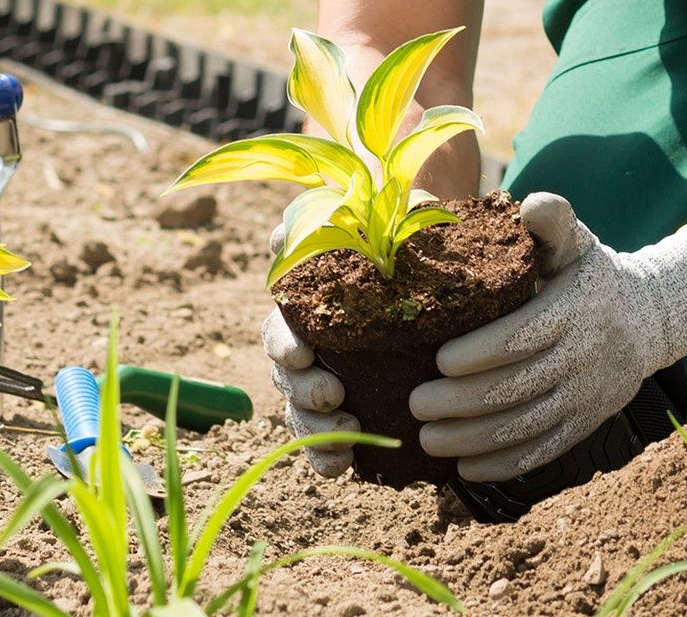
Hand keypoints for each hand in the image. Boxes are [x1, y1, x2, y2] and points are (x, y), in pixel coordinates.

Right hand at [262, 218, 356, 478]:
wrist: (407, 268)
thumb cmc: (379, 244)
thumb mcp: (364, 224)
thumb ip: (332, 222)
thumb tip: (286, 232)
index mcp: (299, 311)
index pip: (279, 330)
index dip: (285, 345)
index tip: (304, 352)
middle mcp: (300, 349)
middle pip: (287, 379)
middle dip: (305, 391)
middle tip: (335, 394)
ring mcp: (316, 383)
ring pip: (300, 414)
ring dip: (317, 429)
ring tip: (349, 434)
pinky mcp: (338, 411)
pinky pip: (322, 443)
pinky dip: (327, 457)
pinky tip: (345, 464)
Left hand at [407, 192, 686, 482]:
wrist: (647, 318)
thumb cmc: (591, 273)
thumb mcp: (576, 240)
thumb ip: (552, 221)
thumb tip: (530, 204)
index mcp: (573, 309)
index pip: (522, 338)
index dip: (479, 354)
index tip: (438, 360)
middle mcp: (583, 357)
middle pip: (516, 388)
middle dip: (461, 402)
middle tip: (415, 403)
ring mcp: (586, 396)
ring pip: (525, 427)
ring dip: (473, 440)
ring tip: (429, 439)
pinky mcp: (586, 423)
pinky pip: (543, 450)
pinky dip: (504, 464)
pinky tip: (466, 468)